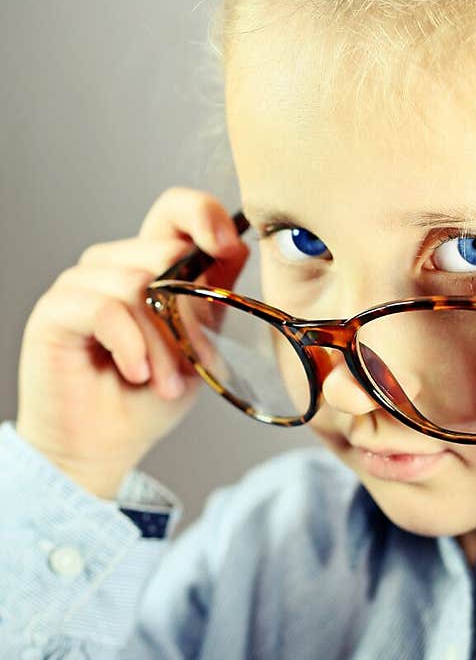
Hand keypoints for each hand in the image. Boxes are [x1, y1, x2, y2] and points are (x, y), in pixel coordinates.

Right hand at [15, 187, 248, 498]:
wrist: (104, 448)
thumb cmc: (146, 401)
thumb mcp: (198, 346)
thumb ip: (212, 298)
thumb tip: (236, 249)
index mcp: (147, 266)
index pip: (173, 211)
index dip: (203, 214)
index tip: (228, 243)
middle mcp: (110, 266)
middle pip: (163, 252)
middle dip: (187, 315)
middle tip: (189, 363)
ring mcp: (79, 285)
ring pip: (136, 285)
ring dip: (161, 344)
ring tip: (163, 382)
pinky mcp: (55, 312)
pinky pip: (105, 309)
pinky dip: (130, 345)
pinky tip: (135, 372)